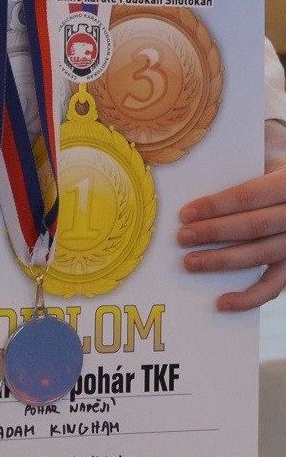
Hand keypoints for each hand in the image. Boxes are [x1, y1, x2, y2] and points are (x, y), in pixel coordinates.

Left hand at [178, 118, 285, 309]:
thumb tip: (196, 170)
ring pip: (259, 255)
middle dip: (213, 233)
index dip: (216, 205)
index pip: (249, 196)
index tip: (186, 213)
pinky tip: (222, 302)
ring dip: (222, 261)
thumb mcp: (267, 155)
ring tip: (190, 262)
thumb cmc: (275, 167)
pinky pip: (273, 287)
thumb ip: (241, 165)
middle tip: (182, 237)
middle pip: (252, 227)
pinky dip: (249, 298)